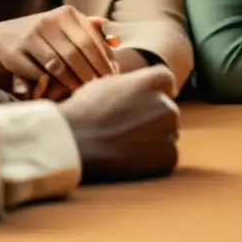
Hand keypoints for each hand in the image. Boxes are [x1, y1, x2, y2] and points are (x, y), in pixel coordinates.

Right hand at [0, 7, 118, 95]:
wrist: (6, 36)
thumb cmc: (48, 34)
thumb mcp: (69, 27)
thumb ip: (93, 32)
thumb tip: (117, 40)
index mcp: (67, 14)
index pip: (91, 39)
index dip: (104, 60)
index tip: (114, 76)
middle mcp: (49, 21)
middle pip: (76, 53)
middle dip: (91, 73)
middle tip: (101, 87)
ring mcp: (31, 36)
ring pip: (57, 64)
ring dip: (73, 80)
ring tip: (84, 91)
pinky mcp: (16, 52)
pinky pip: (39, 73)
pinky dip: (52, 84)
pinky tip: (61, 90)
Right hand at [59, 65, 179, 182]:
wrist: (73, 144)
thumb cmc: (84, 112)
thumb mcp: (107, 84)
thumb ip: (131, 84)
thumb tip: (138, 89)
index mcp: (151, 82)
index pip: (166, 80)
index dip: (156, 90)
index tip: (144, 101)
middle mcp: (166, 105)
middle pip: (166, 109)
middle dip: (153, 117)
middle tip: (127, 129)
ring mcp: (168, 132)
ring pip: (167, 134)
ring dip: (153, 138)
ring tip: (124, 145)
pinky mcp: (168, 157)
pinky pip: (166, 156)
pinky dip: (153, 160)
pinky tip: (130, 159)